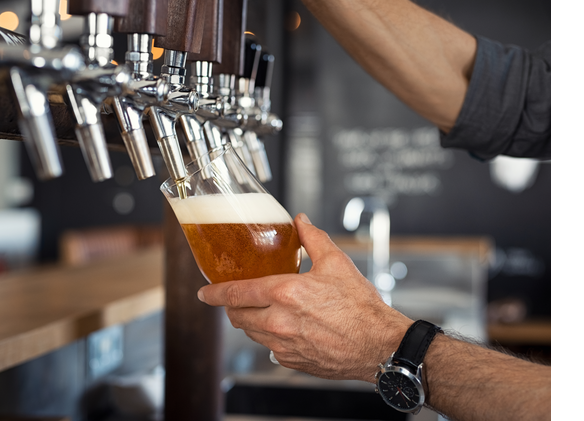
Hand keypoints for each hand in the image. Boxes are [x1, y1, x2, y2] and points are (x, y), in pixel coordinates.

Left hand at [197, 213, 412, 381]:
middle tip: (236, 298)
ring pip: (251, 333)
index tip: (204, 293)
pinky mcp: (292, 362)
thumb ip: (313, 238)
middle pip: (237, 316)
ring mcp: (284, 345)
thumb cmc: (361, 307)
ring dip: (250, 321)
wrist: (379, 345)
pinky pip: (269, 348)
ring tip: (263, 310)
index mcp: (285, 294)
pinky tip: (284, 327)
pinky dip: (269, 337)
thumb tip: (300, 221)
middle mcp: (279, 322)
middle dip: (231, 307)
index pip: (235, 293)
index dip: (214, 293)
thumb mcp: (336, 263)